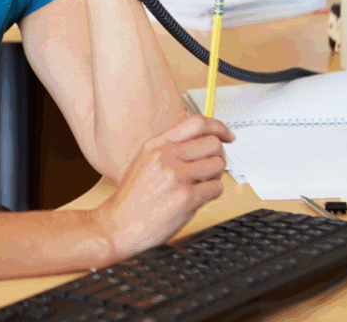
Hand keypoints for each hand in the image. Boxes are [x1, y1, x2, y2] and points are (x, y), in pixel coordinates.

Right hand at [90, 115, 233, 261]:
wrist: (119, 224)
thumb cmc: (132, 197)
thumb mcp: (145, 160)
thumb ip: (170, 148)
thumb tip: (201, 142)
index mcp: (156, 144)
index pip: (196, 122)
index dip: (218, 127)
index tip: (227, 134)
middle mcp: (166, 156)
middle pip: (212, 143)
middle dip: (218, 155)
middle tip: (213, 165)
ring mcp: (177, 176)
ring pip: (218, 164)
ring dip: (216, 174)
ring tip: (203, 183)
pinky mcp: (186, 198)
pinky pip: (217, 188)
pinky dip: (213, 193)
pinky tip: (199, 197)